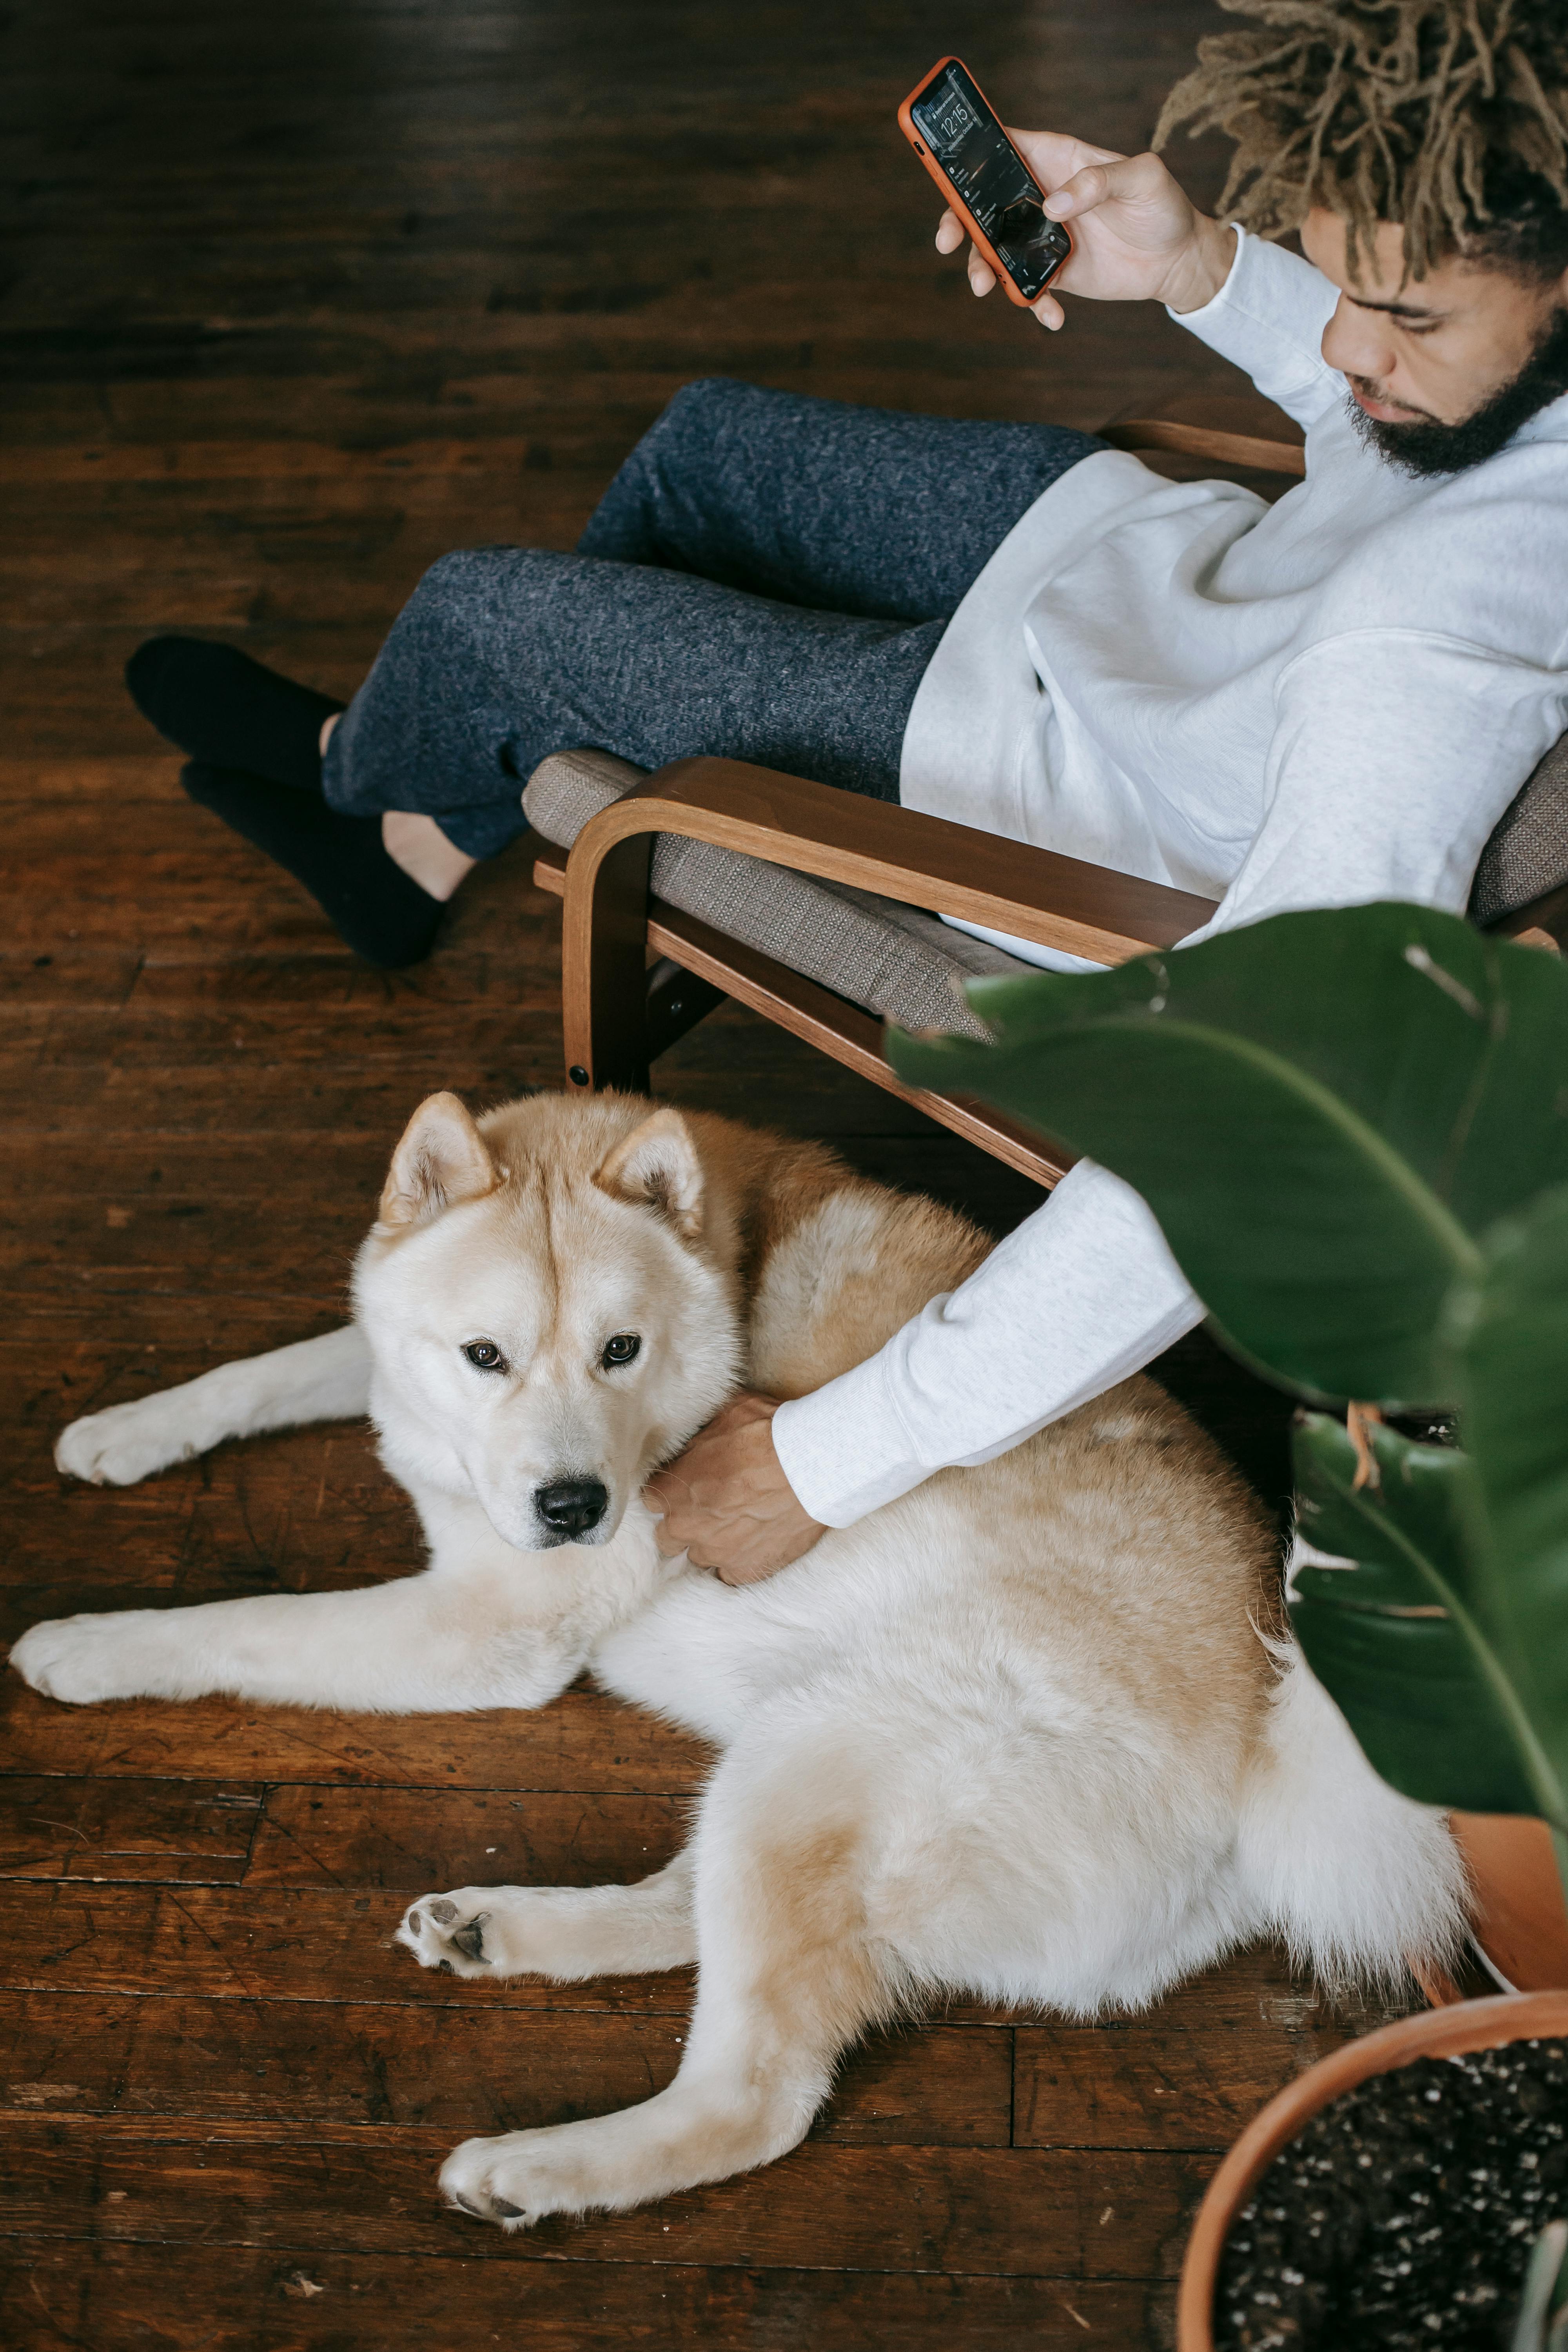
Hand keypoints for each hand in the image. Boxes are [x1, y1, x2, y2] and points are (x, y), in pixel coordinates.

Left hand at [645, 1394, 825, 1585]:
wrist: (813, 1465)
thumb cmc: (769, 1434)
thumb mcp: (726, 1415)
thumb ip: (702, 1437)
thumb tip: (698, 1440)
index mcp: (674, 1489)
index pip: (652, 1497)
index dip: (671, 1490)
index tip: (686, 1485)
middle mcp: (687, 1526)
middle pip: (667, 1536)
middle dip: (684, 1522)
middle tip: (709, 1507)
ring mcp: (717, 1552)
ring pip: (699, 1557)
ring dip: (711, 1543)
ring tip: (736, 1526)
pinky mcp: (747, 1569)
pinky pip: (730, 1575)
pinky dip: (737, 1561)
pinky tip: (752, 1544)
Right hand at [934, 134, 1235, 329]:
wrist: (1178, 259)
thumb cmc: (1163, 206)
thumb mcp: (1143, 178)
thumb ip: (1099, 181)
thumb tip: (1053, 205)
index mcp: (1057, 159)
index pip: (1004, 147)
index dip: (972, 155)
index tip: (949, 171)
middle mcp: (1042, 195)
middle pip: (984, 203)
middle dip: (958, 220)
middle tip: (948, 241)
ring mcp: (1042, 236)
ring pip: (995, 249)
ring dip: (983, 268)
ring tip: (986, 288)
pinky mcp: (1053, 271)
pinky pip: (1027, 286)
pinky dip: (1031, 302)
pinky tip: (1051, 315)